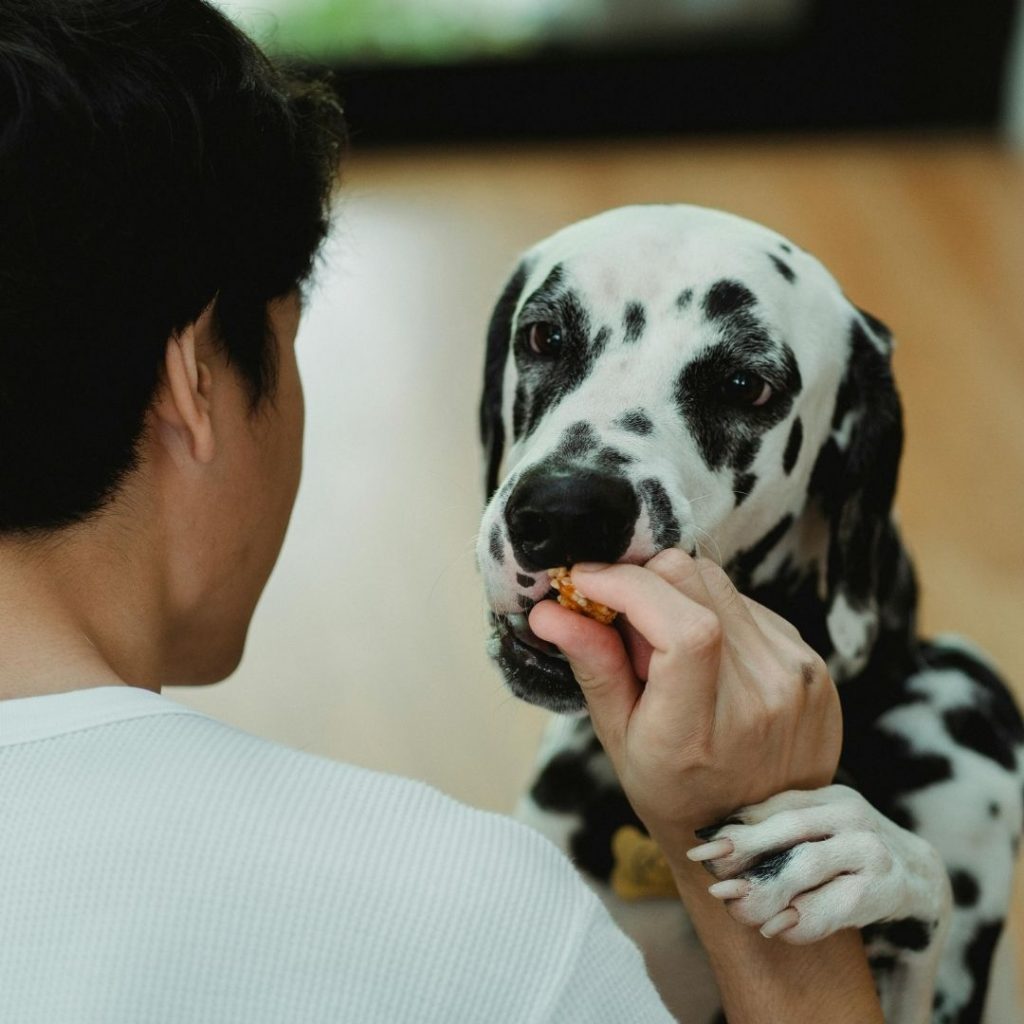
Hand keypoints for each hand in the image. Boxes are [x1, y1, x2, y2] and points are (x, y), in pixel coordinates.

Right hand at [528, 550, 841, 853]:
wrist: (764, 833)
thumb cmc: (679, 792)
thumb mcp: (620, 740)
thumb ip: (593, 667)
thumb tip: (547, 610)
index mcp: (700, 732)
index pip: (682, 629)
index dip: (627, 586)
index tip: (583, 580)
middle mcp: (760, 696)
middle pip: (693, 581)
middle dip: (639, 579)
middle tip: (616, 614)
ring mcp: (796, 674)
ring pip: (717, 581)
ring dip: (675, 593)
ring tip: (662, 644)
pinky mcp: (815, 660)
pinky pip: (747, 603)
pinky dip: (711, 610)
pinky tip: (704, 655)